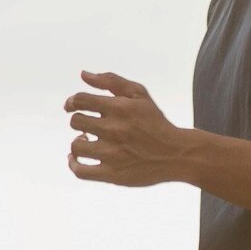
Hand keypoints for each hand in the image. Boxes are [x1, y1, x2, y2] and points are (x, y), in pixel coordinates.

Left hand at [65, 72, 194, 186]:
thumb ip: (111, 81)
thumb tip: (83, 74)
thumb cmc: (155, 122)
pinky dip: (73, 164)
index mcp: (120, 108)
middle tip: (89, 126)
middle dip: (79, 121)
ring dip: (78, 142)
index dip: (72, 102)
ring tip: (87, 141)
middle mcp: (115, 130)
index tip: (73, 106)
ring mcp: (113, 154)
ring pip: (76, 146)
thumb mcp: (139, 94)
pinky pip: (81, 171)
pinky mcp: (113, 174)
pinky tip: (76, 160)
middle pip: (76, 122)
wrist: (177, 154)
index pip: (80, 100)